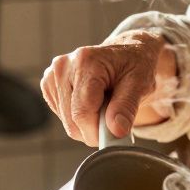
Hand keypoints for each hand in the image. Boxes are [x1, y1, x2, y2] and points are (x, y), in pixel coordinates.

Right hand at [40, 29, 176, 146]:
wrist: (126, 54)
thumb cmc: (134, 66)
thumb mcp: (140, 83)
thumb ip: (127, 106)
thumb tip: (116, 130)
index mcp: (86, 62)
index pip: (82, 112)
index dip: (98, 132)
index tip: (115, 135)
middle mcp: (64, 66)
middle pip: (73, 120)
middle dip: (95, 129)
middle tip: (114, 116)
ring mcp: (53, 76)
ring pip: (67, 123)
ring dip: (88, 124)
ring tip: (104, 103)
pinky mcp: (49, 85)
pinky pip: (63, 118)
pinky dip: (80, 118)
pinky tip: (91, 102)